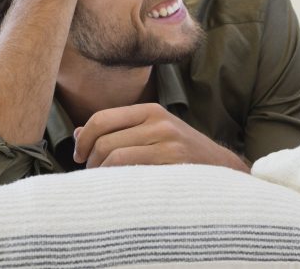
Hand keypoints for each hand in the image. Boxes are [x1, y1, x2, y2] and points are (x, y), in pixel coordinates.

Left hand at [72, 103, 248, 171]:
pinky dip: (118, 183)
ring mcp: (167, 143)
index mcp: (151, 110)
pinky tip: (120, 188)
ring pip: (115, 158)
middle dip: (90, 162)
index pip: (101, 119)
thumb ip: (118, 131)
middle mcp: (159, 122)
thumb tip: (77, 134)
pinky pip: (131, 174)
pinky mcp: (173, 165)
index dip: (83, 140)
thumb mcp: (154, 132)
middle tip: (92, 176)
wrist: (222, 169)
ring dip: (101, 175)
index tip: (79, 156)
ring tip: (105, 184)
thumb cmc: (182, 154)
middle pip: (104, 141)